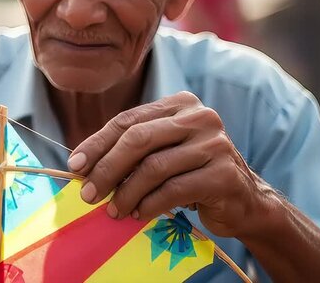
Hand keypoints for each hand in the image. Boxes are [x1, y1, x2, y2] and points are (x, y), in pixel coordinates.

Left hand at [68, 91, 271, 237]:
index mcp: (179, 104)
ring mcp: (215, 144)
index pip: (128, 121)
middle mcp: (200, 117)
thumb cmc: (191, 174)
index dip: (97, 143)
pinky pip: (174, 190)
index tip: (75, 166)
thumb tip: (81, 166)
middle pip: (138, 139)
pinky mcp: (224, 174)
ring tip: (113, 210)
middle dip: (107, 168)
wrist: (244, 201)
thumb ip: (131, 151)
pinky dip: (150, 205)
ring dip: (126, 193)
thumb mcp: (162, 153)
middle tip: (88, 194)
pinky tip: (138, 214)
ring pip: (154, 167)